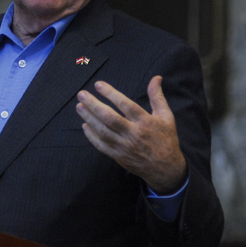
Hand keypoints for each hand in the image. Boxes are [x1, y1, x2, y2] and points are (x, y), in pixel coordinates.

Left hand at [76, 75, 187, 193]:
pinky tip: (85, 125)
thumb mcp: (166, 116)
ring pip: (102, 131)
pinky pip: (101, 145)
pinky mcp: (118, 156)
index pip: (126, 105)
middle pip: (109, 118)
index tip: (98, 85)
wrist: (166, 168)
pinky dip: (91, 136)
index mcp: (145, 122)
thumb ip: (157, 96)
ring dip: (89, 118)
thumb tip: (156, 77)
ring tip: (79, 106)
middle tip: (81, 94)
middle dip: (93, 105)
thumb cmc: (165, 139)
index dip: (111, 94)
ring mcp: (124, 146)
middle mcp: (133, 134)